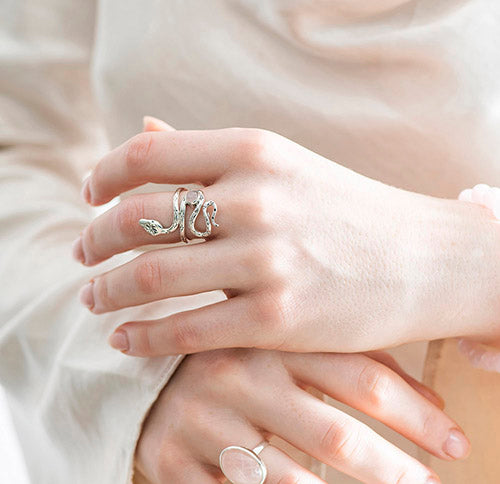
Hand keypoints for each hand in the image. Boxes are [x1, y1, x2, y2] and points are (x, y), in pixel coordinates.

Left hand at [74, 118, 499, 355]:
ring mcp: (267, 261)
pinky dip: (143, 337)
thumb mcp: (281, 163)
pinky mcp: (277, 321)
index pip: (147, 153)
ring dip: (106, 291)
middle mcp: (256, 199)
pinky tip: (124, 339)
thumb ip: (208, 154)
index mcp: (253, 150)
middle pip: (136, 218)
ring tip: (92, 299)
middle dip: (94, 240)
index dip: (103, 175)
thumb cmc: (345, 209)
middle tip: (81, 255)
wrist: (420, 259)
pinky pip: (185, 331)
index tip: (89, 196)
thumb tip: (143, 128)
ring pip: (150, 278)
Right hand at [133, 348, 467, 483]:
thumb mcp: (288, 341)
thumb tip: (432, 400)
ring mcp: (203, 420)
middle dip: (393, 468)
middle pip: (334, 433)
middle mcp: (238, 373)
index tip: (455, 441)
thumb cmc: (237, 352)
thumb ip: (351, 359)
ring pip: (291, 480)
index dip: (417, 414)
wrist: (150, 365)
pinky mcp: (172, 459)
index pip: (359, 375)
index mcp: (270, 336)